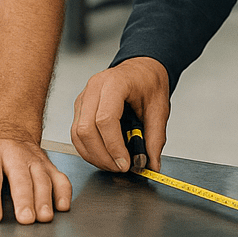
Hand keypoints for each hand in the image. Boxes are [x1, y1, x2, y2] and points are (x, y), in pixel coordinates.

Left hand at [0, 135, 72, 224]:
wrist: (7, 131)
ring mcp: (33, 159)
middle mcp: (14, 154)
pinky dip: (63, 191)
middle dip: (24, 199)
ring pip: (42, 177)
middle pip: (20, 177)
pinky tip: (62, 206)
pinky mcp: (47, 165)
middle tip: (25, 220)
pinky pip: (59, 176)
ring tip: (44, 218)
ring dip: (45, 198)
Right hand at [71, 56, 169, 172]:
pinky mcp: (80, 108)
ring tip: (113, 164)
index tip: (126, 163)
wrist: (141, 69)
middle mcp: (94, 88)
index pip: (105, 119)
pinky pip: (77, 133)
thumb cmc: (148, 82)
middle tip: (121, 167)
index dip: (114, 146)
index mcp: (115, 83)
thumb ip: (156, 138)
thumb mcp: (160, 108)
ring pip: (77, 134)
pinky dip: (88, 150)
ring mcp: (84, 97)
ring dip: (94, 156)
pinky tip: (104, 156)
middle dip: (102, 155)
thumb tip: (151, 164)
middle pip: (86, 129)